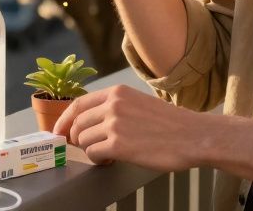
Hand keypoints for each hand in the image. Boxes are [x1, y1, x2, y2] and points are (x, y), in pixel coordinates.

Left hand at [52, 84, 201, 172]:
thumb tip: (88, 122)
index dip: (64, 120)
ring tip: (108, 152)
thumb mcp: (138, 103)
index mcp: (117, 92)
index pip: (78, 104)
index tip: (59, 131)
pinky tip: (111, 159)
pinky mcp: (119, 145)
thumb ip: (114, 108)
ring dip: (91, 149)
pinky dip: (98, 159)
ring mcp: (115, 124)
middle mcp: (113, 105)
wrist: (192, 136)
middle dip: (79, 139)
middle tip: (89, 147)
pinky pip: (93, 154)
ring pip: (83, 140)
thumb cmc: (169, 123)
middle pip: (77, 124)